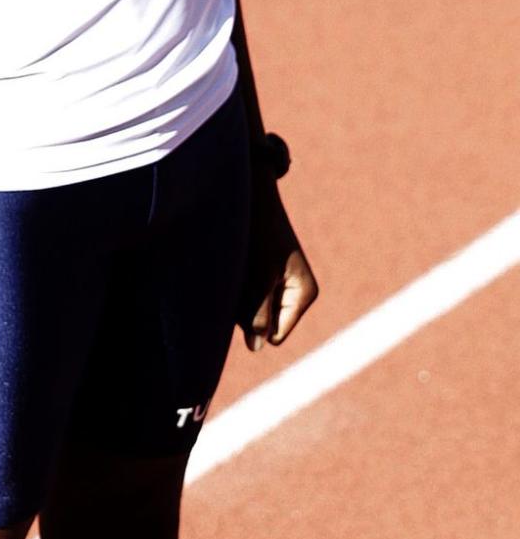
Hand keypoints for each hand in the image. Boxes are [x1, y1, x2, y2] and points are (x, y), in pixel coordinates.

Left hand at [239, 174, 318, 350]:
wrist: (250, 191)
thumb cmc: (258, 229)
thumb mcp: (260, 273)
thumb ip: (259, 313)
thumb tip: (256, 348)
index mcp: (304, 294)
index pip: (273, 334)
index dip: (254, 318)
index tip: (249, 285)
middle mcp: (294, 293)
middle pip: (261, 324)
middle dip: (244, 306)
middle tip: (242, 272)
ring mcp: (277, 285)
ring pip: (249, 311)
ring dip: (237, 294)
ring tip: (238, 264)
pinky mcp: (262, 276)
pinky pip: (243, 296)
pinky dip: (234, 285)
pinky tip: (234, 264)